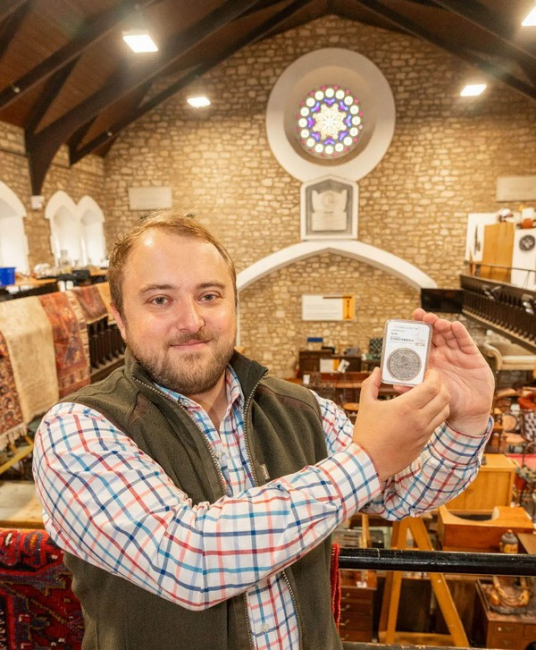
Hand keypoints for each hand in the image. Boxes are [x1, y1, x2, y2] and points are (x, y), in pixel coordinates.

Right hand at [353, 367, 449, 480]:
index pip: (432, 387)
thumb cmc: (366, 432)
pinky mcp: (423, 444)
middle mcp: (419, 420)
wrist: (368, 462)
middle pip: (444, 398)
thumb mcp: (365, 404)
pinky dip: (433, 415)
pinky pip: (435, 425)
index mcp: (405, 407)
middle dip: (441, 386)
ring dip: (440, 401)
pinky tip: (420, 413)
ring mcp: (423, 433)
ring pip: (444, 412)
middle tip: (431, 382)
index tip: (429, 372)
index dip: (434, 376)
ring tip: (428, 397)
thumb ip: (371, 384)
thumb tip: (377, 371)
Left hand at [411, 309, 493, 434]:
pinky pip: (465, 342)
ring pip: (450, 334)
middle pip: (436, 333)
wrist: (467, 412)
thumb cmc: (445, 402)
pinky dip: (460, 333)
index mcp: (430, 360)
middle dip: (430, 323)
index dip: (419, 328)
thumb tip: (395, 384)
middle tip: (423, 316)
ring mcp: (457, 353)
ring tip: (437, 322)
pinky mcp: (472, 356)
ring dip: (443, 326)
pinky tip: (455, 326)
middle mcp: (443, 353)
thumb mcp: (427, 394)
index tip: (413, 318)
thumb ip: (412, 388)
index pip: (423, 340)